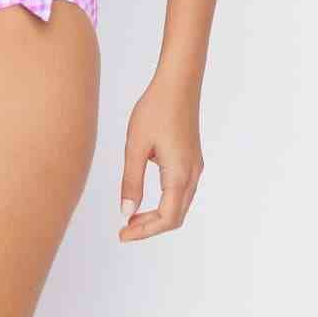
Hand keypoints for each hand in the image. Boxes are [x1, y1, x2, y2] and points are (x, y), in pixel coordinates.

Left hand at [118, 72, 203, 241]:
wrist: (178, 83)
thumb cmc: (156, 110)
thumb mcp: (136, 146)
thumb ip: (131, 182)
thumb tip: (127, 212)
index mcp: (179, 174)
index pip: (166, 218)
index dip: (144, 231)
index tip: (122, 233)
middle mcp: (192, 174)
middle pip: (175, 216)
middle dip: (150, 227)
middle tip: (125, 230)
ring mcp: (194, 166)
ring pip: (179, 205)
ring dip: (157, 216)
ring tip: (131, 217)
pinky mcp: (192, 159)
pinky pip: (181, 191)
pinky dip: (164, 202)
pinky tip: (145, 198)